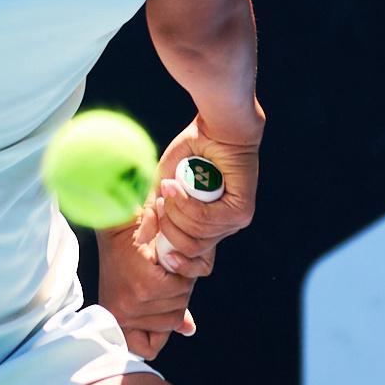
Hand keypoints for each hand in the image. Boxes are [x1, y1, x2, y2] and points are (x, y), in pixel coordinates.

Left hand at [96, 206, 208, 359]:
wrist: (123, 221)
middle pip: (170, 324)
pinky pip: (178, 289)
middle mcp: (122, 315)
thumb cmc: (133, 251)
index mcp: (117, 320)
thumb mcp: (147, 289)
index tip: (157, 308)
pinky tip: (166, 259)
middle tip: (162, 275)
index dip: (159, 332)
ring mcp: (133, 302)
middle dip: (175, 299)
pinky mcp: (146, 286)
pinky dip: (179, 273)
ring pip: (177, 305)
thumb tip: (189, 330)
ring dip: (178, 284)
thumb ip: (168, 312)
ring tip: (162, 266)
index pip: (147, 349)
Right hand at [127, 115, 256, 278]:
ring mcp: (234, 220)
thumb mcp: (164, 185)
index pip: (192, 258)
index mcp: (207, 224)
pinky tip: (178, 187)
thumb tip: (142, 240)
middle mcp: (223, 226)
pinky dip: (187, 205)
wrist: (217, 126)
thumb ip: (154, 213)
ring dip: (176, 210)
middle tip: (161, 200)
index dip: (173, 258)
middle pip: (190, 249)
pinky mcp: (241, 210)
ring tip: (170, 185)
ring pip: (196, 234)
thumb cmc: (193, 151)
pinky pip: (205, 220)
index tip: (153, 246)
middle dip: (168, 227)